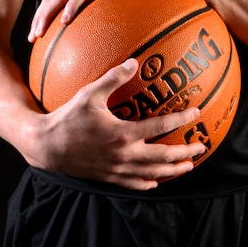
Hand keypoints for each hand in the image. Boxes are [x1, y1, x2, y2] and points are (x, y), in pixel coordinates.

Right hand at [24, 58, 205, 189]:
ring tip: (188, 166)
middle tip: (201, 147)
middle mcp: (124, 155)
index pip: (160, 128)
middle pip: (163, 157)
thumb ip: (113, 78)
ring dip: (173, 171)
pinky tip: (156, 181)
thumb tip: (134, 62)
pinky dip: (148, 183)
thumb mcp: (88, 94)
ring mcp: (117, 170)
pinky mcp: (109, 178)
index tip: (196, 113)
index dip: (181, 120)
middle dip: (185, 154)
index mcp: (122, 134)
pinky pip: (134, 184)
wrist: (46, 146)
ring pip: (152, 174)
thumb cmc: (66, 118)